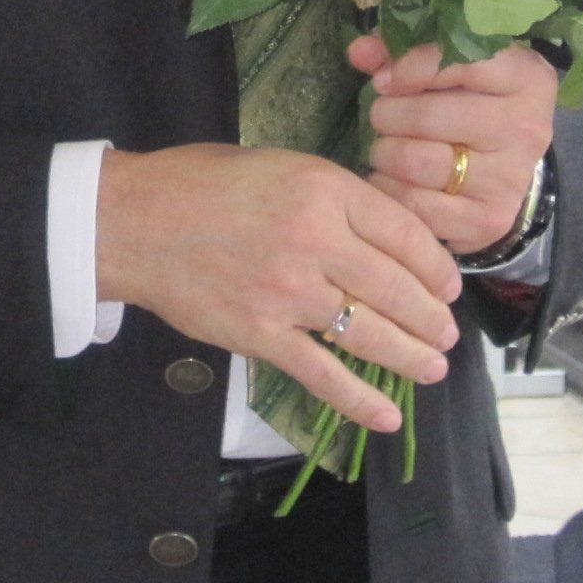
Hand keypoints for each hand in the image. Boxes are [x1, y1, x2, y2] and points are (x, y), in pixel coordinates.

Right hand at [94, 143, 462, 432]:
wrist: (134, 221)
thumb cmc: (202, 184)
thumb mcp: (280, 167)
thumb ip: (332, 199)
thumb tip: (383, 237)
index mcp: (324, 189)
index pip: (405, 234)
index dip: (436, 266)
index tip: (448, 285)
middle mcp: (316, 240)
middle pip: (397, 288)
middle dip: (432, 318)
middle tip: (446, 334)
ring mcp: (289, 292)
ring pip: (371, 334)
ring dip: (411, 356)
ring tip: (433, 367)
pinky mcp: (261, 335)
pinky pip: (323, 375)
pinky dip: (360, 401)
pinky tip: (388, 415)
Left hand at [350, 33, 558, 258]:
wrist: (506, 165)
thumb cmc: (472, 102)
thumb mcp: (451, 64)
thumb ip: (404, 50)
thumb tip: (360, 51)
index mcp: (525, 77)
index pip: (456, 61)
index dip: (407, 67)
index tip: (384, 78)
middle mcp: (525, 129)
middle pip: (424, 117)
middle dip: (386, 113)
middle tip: (383, 115)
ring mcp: (509, 179)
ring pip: (413, 162)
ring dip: (384, 152)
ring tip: (388, 146)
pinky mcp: (487, 220)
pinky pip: (412, 205)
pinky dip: (389, 189)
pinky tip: (395, 178)